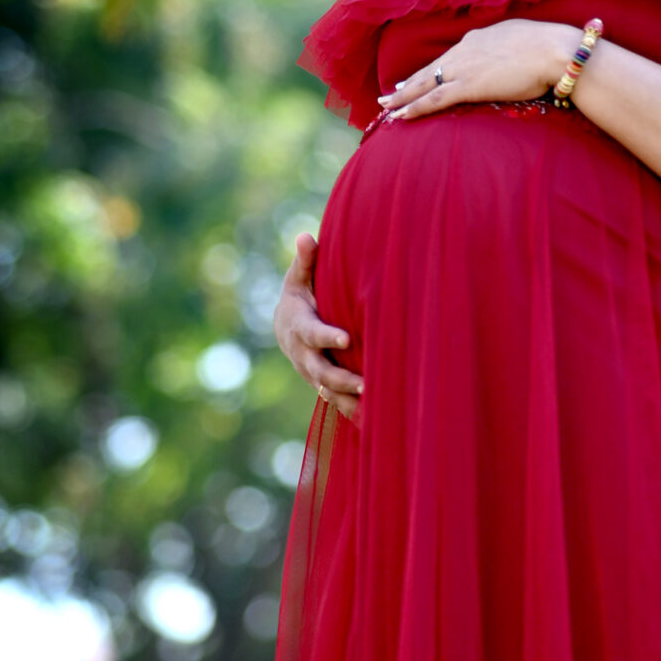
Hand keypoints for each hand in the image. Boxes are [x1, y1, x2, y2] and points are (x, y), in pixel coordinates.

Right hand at [273, 232, 361, 420]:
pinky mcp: (323, 386)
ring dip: (350, 401)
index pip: (313, 334)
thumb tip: (306, 236)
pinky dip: (354, 413)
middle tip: (366, 383)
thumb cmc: (300, 296)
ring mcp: (312, 374)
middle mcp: (305, 356)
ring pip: (329, 391)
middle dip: (342, 378)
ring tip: (374, 406)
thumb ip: (306, 262)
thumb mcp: (298, 279)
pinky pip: (338, 402)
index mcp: (300, 327)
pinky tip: (375, 424)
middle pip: (321, 371)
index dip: (327, 337)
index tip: (346, 338)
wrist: (285, 328)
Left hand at [379, 19, 577, 120]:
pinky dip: (414, 107)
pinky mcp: (467, 86)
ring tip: (387, 106)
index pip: (447, 58)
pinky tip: (401, 115)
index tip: (417, 78)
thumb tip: (506, 56)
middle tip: (391, 94)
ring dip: (403, 97)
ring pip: (424, 84)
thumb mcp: (520, 40)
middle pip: (429, 70)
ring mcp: (463, 68)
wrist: (554, 51)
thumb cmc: (548, 47)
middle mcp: (463, 51)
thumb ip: (505, 48)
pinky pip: (433, 99)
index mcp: (477, 39)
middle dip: (408, 83)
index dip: (430, 70)